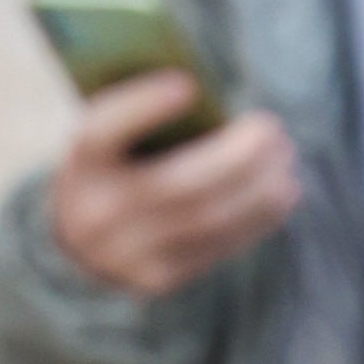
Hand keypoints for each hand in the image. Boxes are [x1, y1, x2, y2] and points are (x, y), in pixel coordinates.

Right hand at [46, 71, 298, 297]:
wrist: (82, 246)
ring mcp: (126, 254)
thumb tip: (208, 95)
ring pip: (209, 220)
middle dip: (236, 156)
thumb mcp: (111, 141)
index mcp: (78, 165)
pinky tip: (281, 192)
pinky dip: (258, 216)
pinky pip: (219, 245)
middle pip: (177, 185)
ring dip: (260, 188)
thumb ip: (142, 116)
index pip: (100, 133)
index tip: (187, 84)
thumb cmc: (113, 171)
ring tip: (285, 160)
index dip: (142, 108)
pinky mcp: (159, 279)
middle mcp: (95, 213)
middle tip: (271, 128)